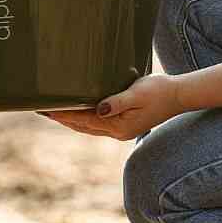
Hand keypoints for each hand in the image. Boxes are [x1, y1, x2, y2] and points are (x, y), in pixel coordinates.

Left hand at [37, 73, 184, 140]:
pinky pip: (97, 124)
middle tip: (41, 109)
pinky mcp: (124, 124)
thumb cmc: (160, 91)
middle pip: (82, 126)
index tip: (46, 109)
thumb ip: (118, 102)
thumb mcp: (138, 93)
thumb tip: (98, 110)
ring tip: (54, 111)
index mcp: (118, 126)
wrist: (179, 96)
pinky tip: (78, 112)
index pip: (83, 120)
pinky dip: (83, 119)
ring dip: (71, 120)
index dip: (64, 114)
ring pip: (88, 127)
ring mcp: (120, 130)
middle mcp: (117, 131)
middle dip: (62, 118)